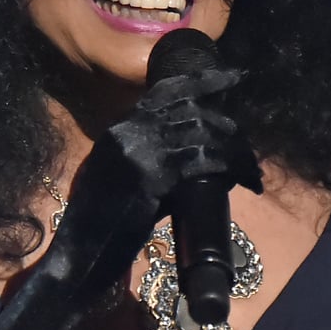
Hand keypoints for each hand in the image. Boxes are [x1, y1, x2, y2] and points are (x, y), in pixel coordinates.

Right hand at [47, 66, 261, 296]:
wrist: (79, 253)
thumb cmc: (103, 223)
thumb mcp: (125, 177)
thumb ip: (157, 159)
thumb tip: (204, 156)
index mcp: (121, 127)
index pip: (167, 90)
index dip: (204, 80)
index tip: (234, 77)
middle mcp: (128, 130)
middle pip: (192, 110)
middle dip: (228, 129)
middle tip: (249, 152)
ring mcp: (138, 150)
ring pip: (202, 135)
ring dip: (235, 152)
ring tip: (251, 171)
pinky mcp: (149, 176)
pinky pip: (200, 162)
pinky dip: (227, 168)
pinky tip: (239, 180)